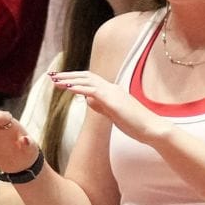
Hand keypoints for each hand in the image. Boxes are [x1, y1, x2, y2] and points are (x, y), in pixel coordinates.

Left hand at [49, 70, 173, 146]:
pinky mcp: (112, 100)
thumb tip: (88, 99)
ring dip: (69, 79)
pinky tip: (66, 87)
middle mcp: (112, 88)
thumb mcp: (114, 115)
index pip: (91, 80)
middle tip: (52, 75)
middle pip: (86, 76)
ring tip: (54, 80)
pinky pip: (92, 90)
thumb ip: (101, 106)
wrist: (152, 129)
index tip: (61, 80)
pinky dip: (78, 87)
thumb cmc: (136, 125)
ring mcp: (113, 92)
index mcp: (113, 91)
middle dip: (68, 75)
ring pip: (87, 80)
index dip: (75, 78)